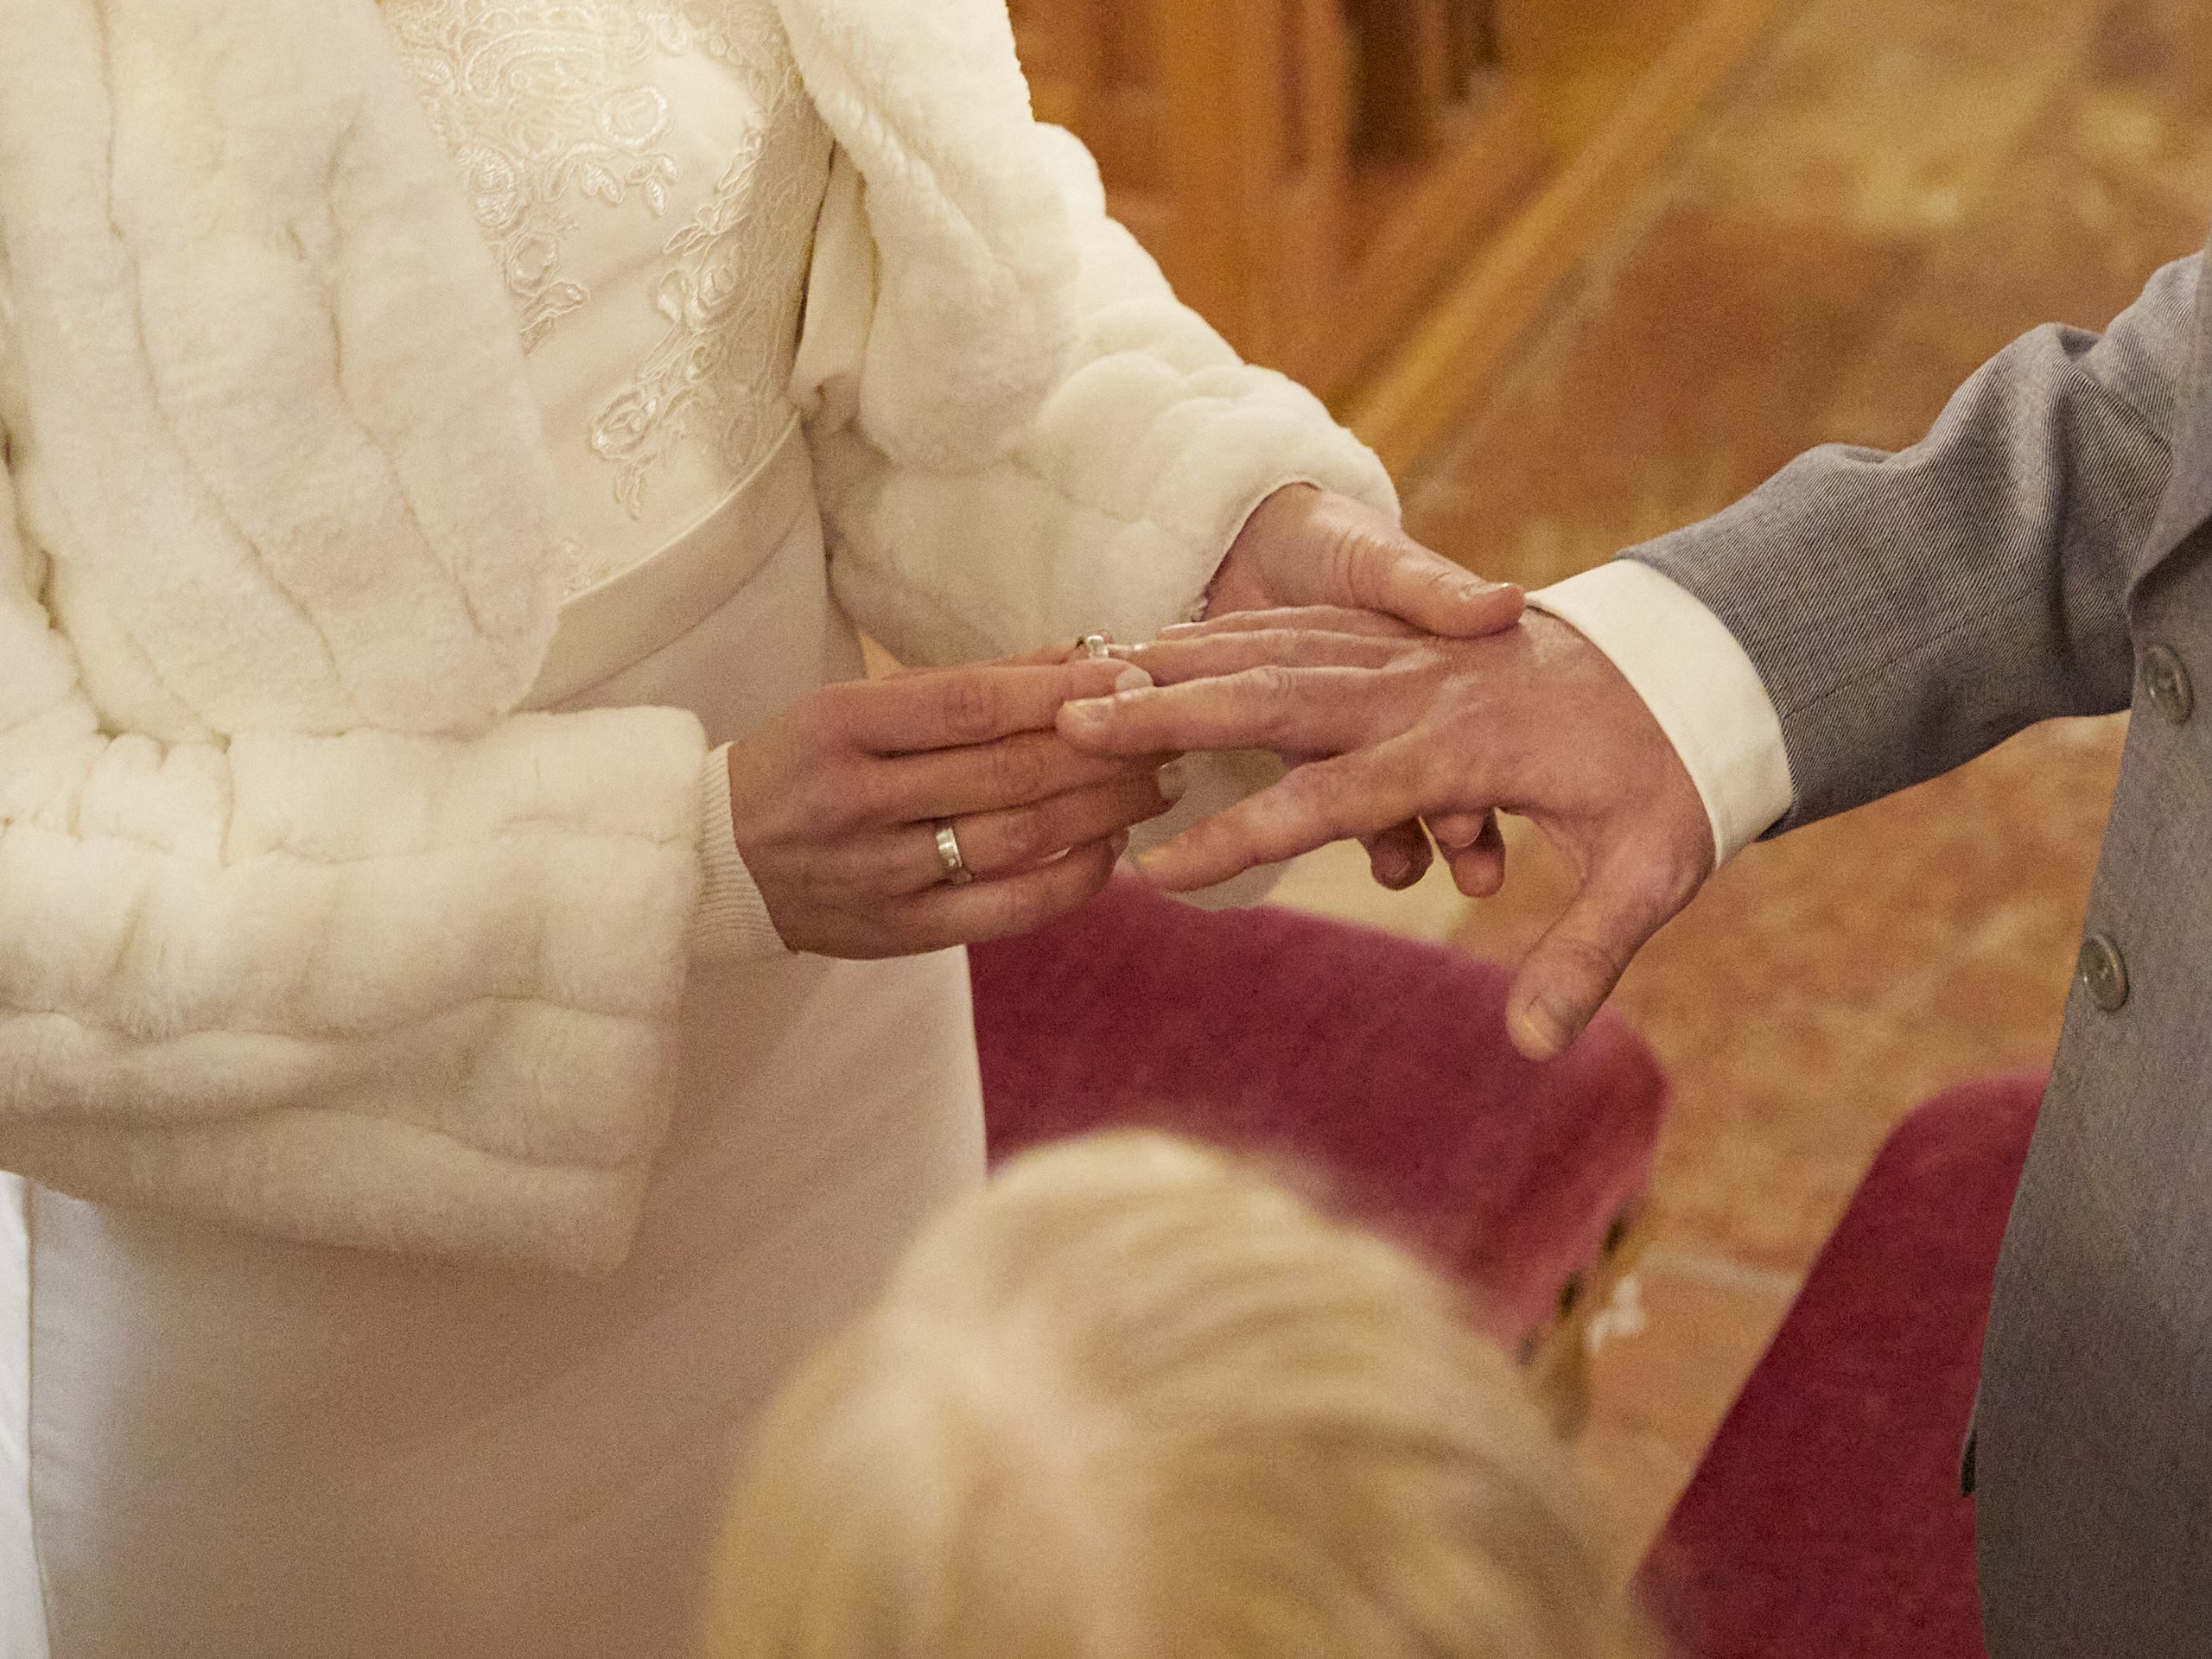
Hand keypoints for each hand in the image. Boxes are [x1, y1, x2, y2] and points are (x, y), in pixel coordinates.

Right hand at [730, 650, 1178, 957]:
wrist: (714, 861)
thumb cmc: (803, 764)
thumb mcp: (860, 704)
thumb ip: (969, 684)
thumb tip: (1081, 658)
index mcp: (840, 724)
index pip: (973, 703)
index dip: (1063, 692)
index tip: (1131, 676)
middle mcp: (856, 801)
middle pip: (1009, 772)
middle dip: (1105, 749)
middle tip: (1168, 729)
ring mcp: (878, 874)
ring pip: (1018, 838)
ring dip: (1104, 809)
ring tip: (1157, 781)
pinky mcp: (898, 934)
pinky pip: (1007, 908)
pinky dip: (1070, 877)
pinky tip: (1109, 848)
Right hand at [1058, 612, 1714, 1059]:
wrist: (1711, 664)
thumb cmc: (1678, 772)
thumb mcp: (1657, 867)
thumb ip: (1586, 952)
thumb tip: (1535, 1047)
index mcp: (1468, 745)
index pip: (1328, 798)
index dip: (1234, 838)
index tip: (1151, 875)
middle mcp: (1426, 686)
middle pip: (1274, 694)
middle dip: (1166, 712)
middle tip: (1069, 726)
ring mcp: (1418, 649)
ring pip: (1280, 644)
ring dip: (1186, 658)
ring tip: (1092, 671)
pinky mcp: (1417, 631)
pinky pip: (1312, 622)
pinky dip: (1239, 629)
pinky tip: (1177, 638)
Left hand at [1210, 488, 1527, 891]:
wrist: (1247, 540)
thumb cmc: (1323, 539)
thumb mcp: (1379, 558)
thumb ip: (1430, 587)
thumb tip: (1506, 603)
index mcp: (1436, 665)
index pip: (1478, 735)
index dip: (1481, 783)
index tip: (1479, 824)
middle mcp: (1402, 712)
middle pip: (1448, 781)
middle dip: (1469, 830)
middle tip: (1482, 875)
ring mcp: (1348, 737)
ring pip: (1385, 805)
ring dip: (1400, 845)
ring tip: (1402, 874)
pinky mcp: (1294, 746)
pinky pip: (1308, 803)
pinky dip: (1305, 833)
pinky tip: (1298, 859)